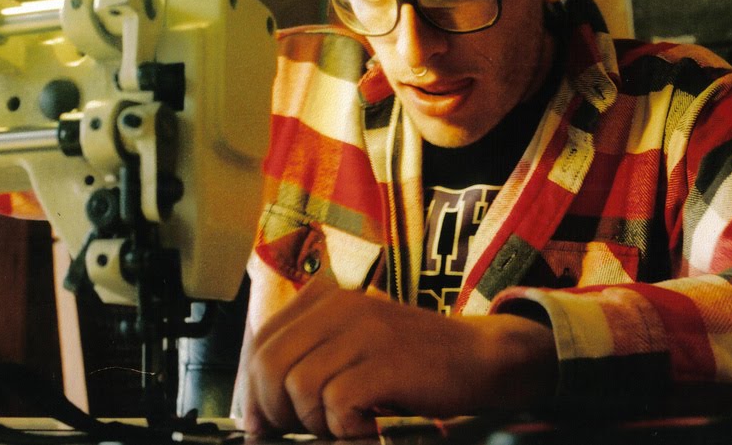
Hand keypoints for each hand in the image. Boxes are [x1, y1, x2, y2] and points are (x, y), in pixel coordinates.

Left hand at [239, 276, 556, 438]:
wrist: (480, 356)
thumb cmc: (412, 360)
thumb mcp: (355, 341)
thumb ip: (310, 357)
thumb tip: (257, 408)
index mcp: (326, 299)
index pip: (260, 342)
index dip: (251, 388)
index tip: (262, 420)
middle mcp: (341, 307)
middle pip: (270, 365)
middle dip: (272, 411)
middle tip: (296, 433)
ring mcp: (365, 332)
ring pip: (298, 387)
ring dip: (312, 422)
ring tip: (340, 426)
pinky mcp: (386, 362)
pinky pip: (336, 404)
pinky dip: (344, 428)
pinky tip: (366, 426)